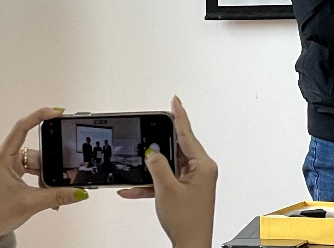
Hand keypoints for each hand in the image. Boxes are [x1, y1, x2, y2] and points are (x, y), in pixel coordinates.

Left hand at [0, 107, 88, 242]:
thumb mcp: (30, 203)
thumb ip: (58, 196)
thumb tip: (80, 191)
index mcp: (3, 157)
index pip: (22, 127)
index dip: (40, 116)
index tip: (59, 112)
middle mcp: (8, 158)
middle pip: (39, 150)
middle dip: (53, 162)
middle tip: (65, 170)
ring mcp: (13, 166)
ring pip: (41, 162)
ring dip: (50, 176)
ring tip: (54, 190)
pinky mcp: (18, 174)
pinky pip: (39, 171)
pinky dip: (47, 181)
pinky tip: (52, 192)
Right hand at [118, 97, 217, 247]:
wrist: (191, 243)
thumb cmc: (187, 220)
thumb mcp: (166, 190)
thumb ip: (157, 167)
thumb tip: (152, 152)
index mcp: (203, 165)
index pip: (188, 135)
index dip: (179, 116)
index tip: (174, 100)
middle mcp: (201, 170)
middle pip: (177, 148)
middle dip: (159, 142)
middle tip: (148, 128)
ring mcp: (193, 181)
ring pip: (168, 165)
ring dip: (150, 168)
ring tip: (137, 161)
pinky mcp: (185, 191)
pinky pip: (164, 181)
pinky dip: (149, 185)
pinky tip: (130, 189)